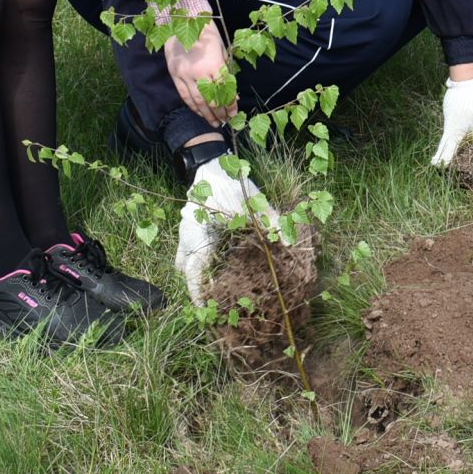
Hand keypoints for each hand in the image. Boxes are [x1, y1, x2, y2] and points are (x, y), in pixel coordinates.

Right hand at [165, 23, 235, 124]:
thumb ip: (225, 73)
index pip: (224, 91)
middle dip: (219, 113)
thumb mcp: (222, 51)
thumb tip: (232, 94)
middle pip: (211, 99)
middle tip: (225, 121)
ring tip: (214, 122)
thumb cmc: (208, 35)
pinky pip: (185, 95)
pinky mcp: (175, 75)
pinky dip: (193, 107)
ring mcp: (185, 74)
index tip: (234, 113)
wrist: (184, 22)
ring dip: (207, 114)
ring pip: (197, 101)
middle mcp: (199, 72)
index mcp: (214, 64)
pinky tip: (200, 113)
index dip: (229, 104)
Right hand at [173, 151, 268, 301]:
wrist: (210, 163)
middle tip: (214, 299)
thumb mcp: (253, 202)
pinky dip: (195, 259)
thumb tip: (289, 242)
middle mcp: (187, 238)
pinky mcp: (188, 226)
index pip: (193, 275)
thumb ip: (271, 221)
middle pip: (186, 272)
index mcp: (198, 237)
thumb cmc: (229, 184)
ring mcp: (184, 232)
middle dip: (197, 287)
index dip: (198, 295)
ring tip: (214, 284)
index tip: (206, 310)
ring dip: (195, 273)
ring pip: (183, 261)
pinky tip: (213, 261)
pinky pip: (186, 250)